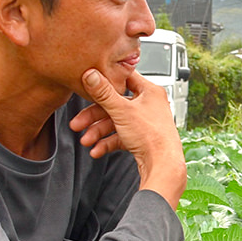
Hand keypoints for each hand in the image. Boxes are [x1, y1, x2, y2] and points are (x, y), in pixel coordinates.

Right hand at [70, 68, 186, 208]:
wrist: (163, 165)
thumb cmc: (153, 137)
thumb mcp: (122, 110)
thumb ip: (103, 93)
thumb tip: (91, 74)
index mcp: (150, 92)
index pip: (125, 78)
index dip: (107, 80)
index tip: (91, 84)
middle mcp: (149, 105)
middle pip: (115, 105)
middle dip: (94, 116)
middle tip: (78, 122)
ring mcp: (145, 122)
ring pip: (115, 122)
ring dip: (98, 132)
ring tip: (86, 140)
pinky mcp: (142, 138)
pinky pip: (120, 137)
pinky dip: (107, 143)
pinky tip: (97, 150)